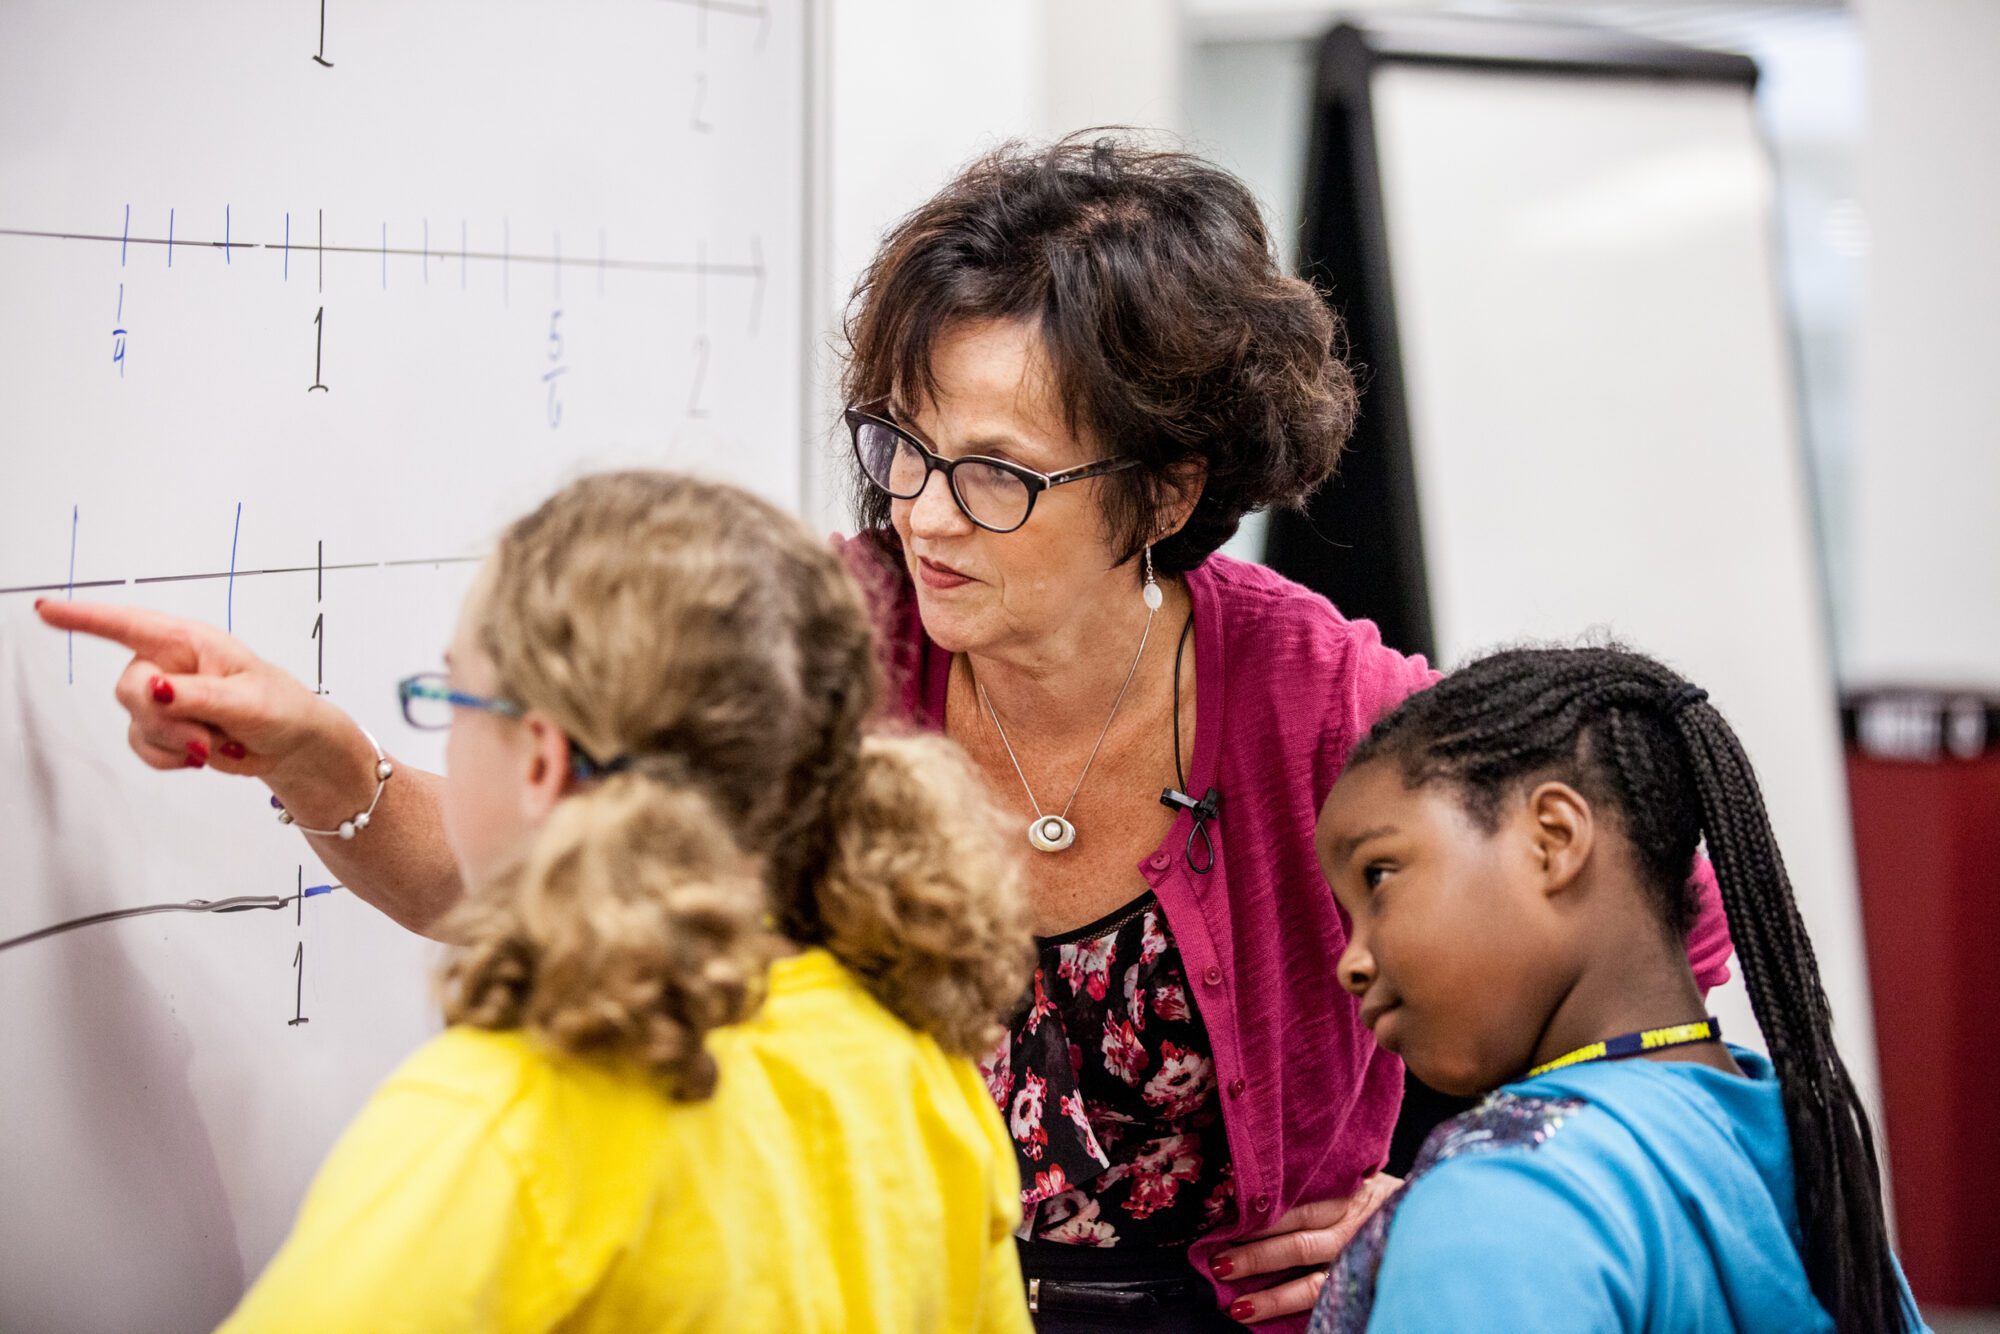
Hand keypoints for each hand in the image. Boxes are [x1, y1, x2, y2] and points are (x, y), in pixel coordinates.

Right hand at [35, 598, 343, 783]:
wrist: (290, 744)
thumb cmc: (279, 707)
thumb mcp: (247, 700)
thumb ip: (199, 695)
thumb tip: (157, 689)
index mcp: (189, 642)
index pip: (128, 624)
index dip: (83, 617)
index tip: (45, 610)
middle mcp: (168, 664)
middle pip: (129, 689)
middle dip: (166, 719)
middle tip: (206, 735)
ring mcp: (162, 697)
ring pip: (137, 723)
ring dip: (177, 741)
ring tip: (218, 742)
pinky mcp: (162, 728)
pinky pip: (144, 748)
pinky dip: (173, 758)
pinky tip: (203, 753)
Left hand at [1212, 1173, 1401, 1323]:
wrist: (1432, 1218)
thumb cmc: (1382, 1198)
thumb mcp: (1357, 1178)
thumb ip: (1321, 1184)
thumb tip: (1261, 1194)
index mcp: (1350, 1197)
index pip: (1297, 1210)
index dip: (1259, 1221)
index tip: (1224, 1226)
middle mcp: (1355, 1231)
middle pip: (1299, 1246)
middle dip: (1255, 1258)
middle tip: (1218, 1265)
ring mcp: (1359, 1263)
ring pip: (1311, 1285)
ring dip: (1272, 1298)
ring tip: (1238, 1307)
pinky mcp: (1361, 1287)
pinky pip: (1326, 1303)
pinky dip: (1297, 1314)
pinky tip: (1273, 1321)